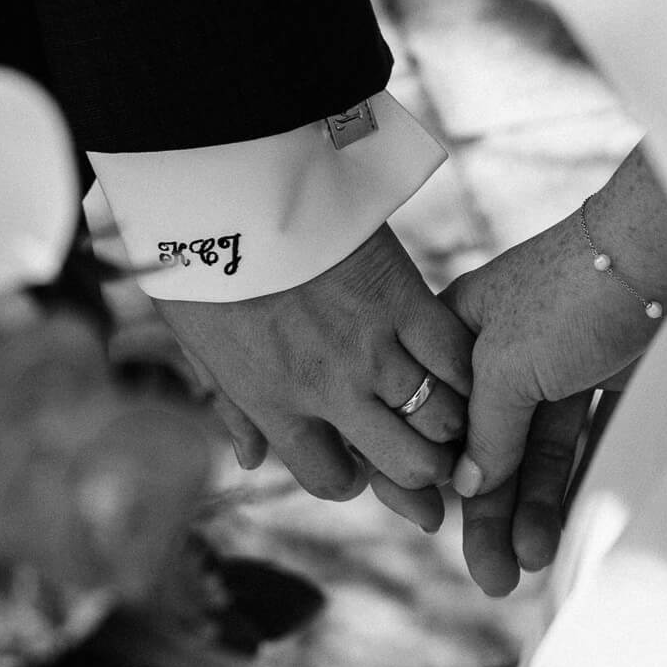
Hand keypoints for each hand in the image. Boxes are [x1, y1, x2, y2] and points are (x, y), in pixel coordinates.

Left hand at [156, 224, 472, 532]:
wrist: (228, 187)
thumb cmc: (202, 259)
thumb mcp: (199, 346)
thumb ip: (233, 408)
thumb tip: (250, 461)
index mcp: (273, 404)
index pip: (331, 480)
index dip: (352, 479)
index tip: (359, 460)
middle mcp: (329, 390)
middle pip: (409, 464)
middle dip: (424, 467)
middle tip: (428, 443)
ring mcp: (371, 347)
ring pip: (444, 418)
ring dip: (454, 420)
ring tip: (452, 405)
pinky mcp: (403, 299)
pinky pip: (456, 357)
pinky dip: (467, 368)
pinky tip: (465, 365)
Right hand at [442, 225, 644, 595]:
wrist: (663, 255)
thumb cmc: (571, 295)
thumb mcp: (505, 366)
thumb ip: (484, 432)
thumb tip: (465, 487)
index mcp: (457, 334)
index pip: (426, 416)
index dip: (423, 470)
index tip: (424, 524)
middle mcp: (500, 354)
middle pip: (483, 447)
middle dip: (485, 515)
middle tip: (491, 580)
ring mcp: (553, 370)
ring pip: (533, 457)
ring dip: (528, 512)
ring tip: (532, 564)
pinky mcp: (604, 383)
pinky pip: (578, 451)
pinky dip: (569, 492)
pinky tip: (563, 534)